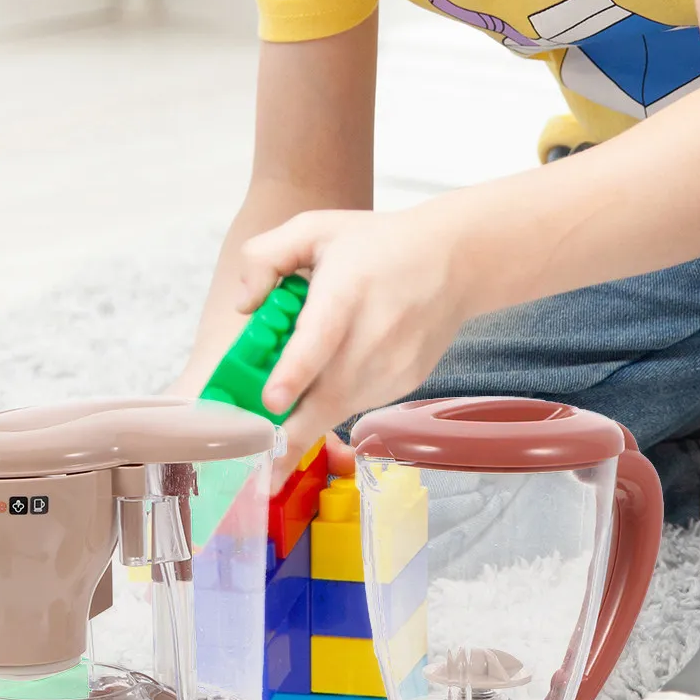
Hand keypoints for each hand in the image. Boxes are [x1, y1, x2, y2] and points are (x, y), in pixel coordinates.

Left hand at [236, 206, 471, 477]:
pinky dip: (333, 402)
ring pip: (338, 409)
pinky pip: (356, 404)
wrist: (455, 261)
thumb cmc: (378, 245)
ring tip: (280, 409)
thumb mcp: (315, 228)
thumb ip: (264, 257)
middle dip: (289, 437)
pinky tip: (330, 376)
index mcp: (346, 292)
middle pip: (328, 398)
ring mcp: (393, 366)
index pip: (320, 338)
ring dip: (306, 419)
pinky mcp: (404, 383)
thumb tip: (244, 306)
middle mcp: (373, 336)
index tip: (272, 401)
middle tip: (259, 472)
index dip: (294, 373)